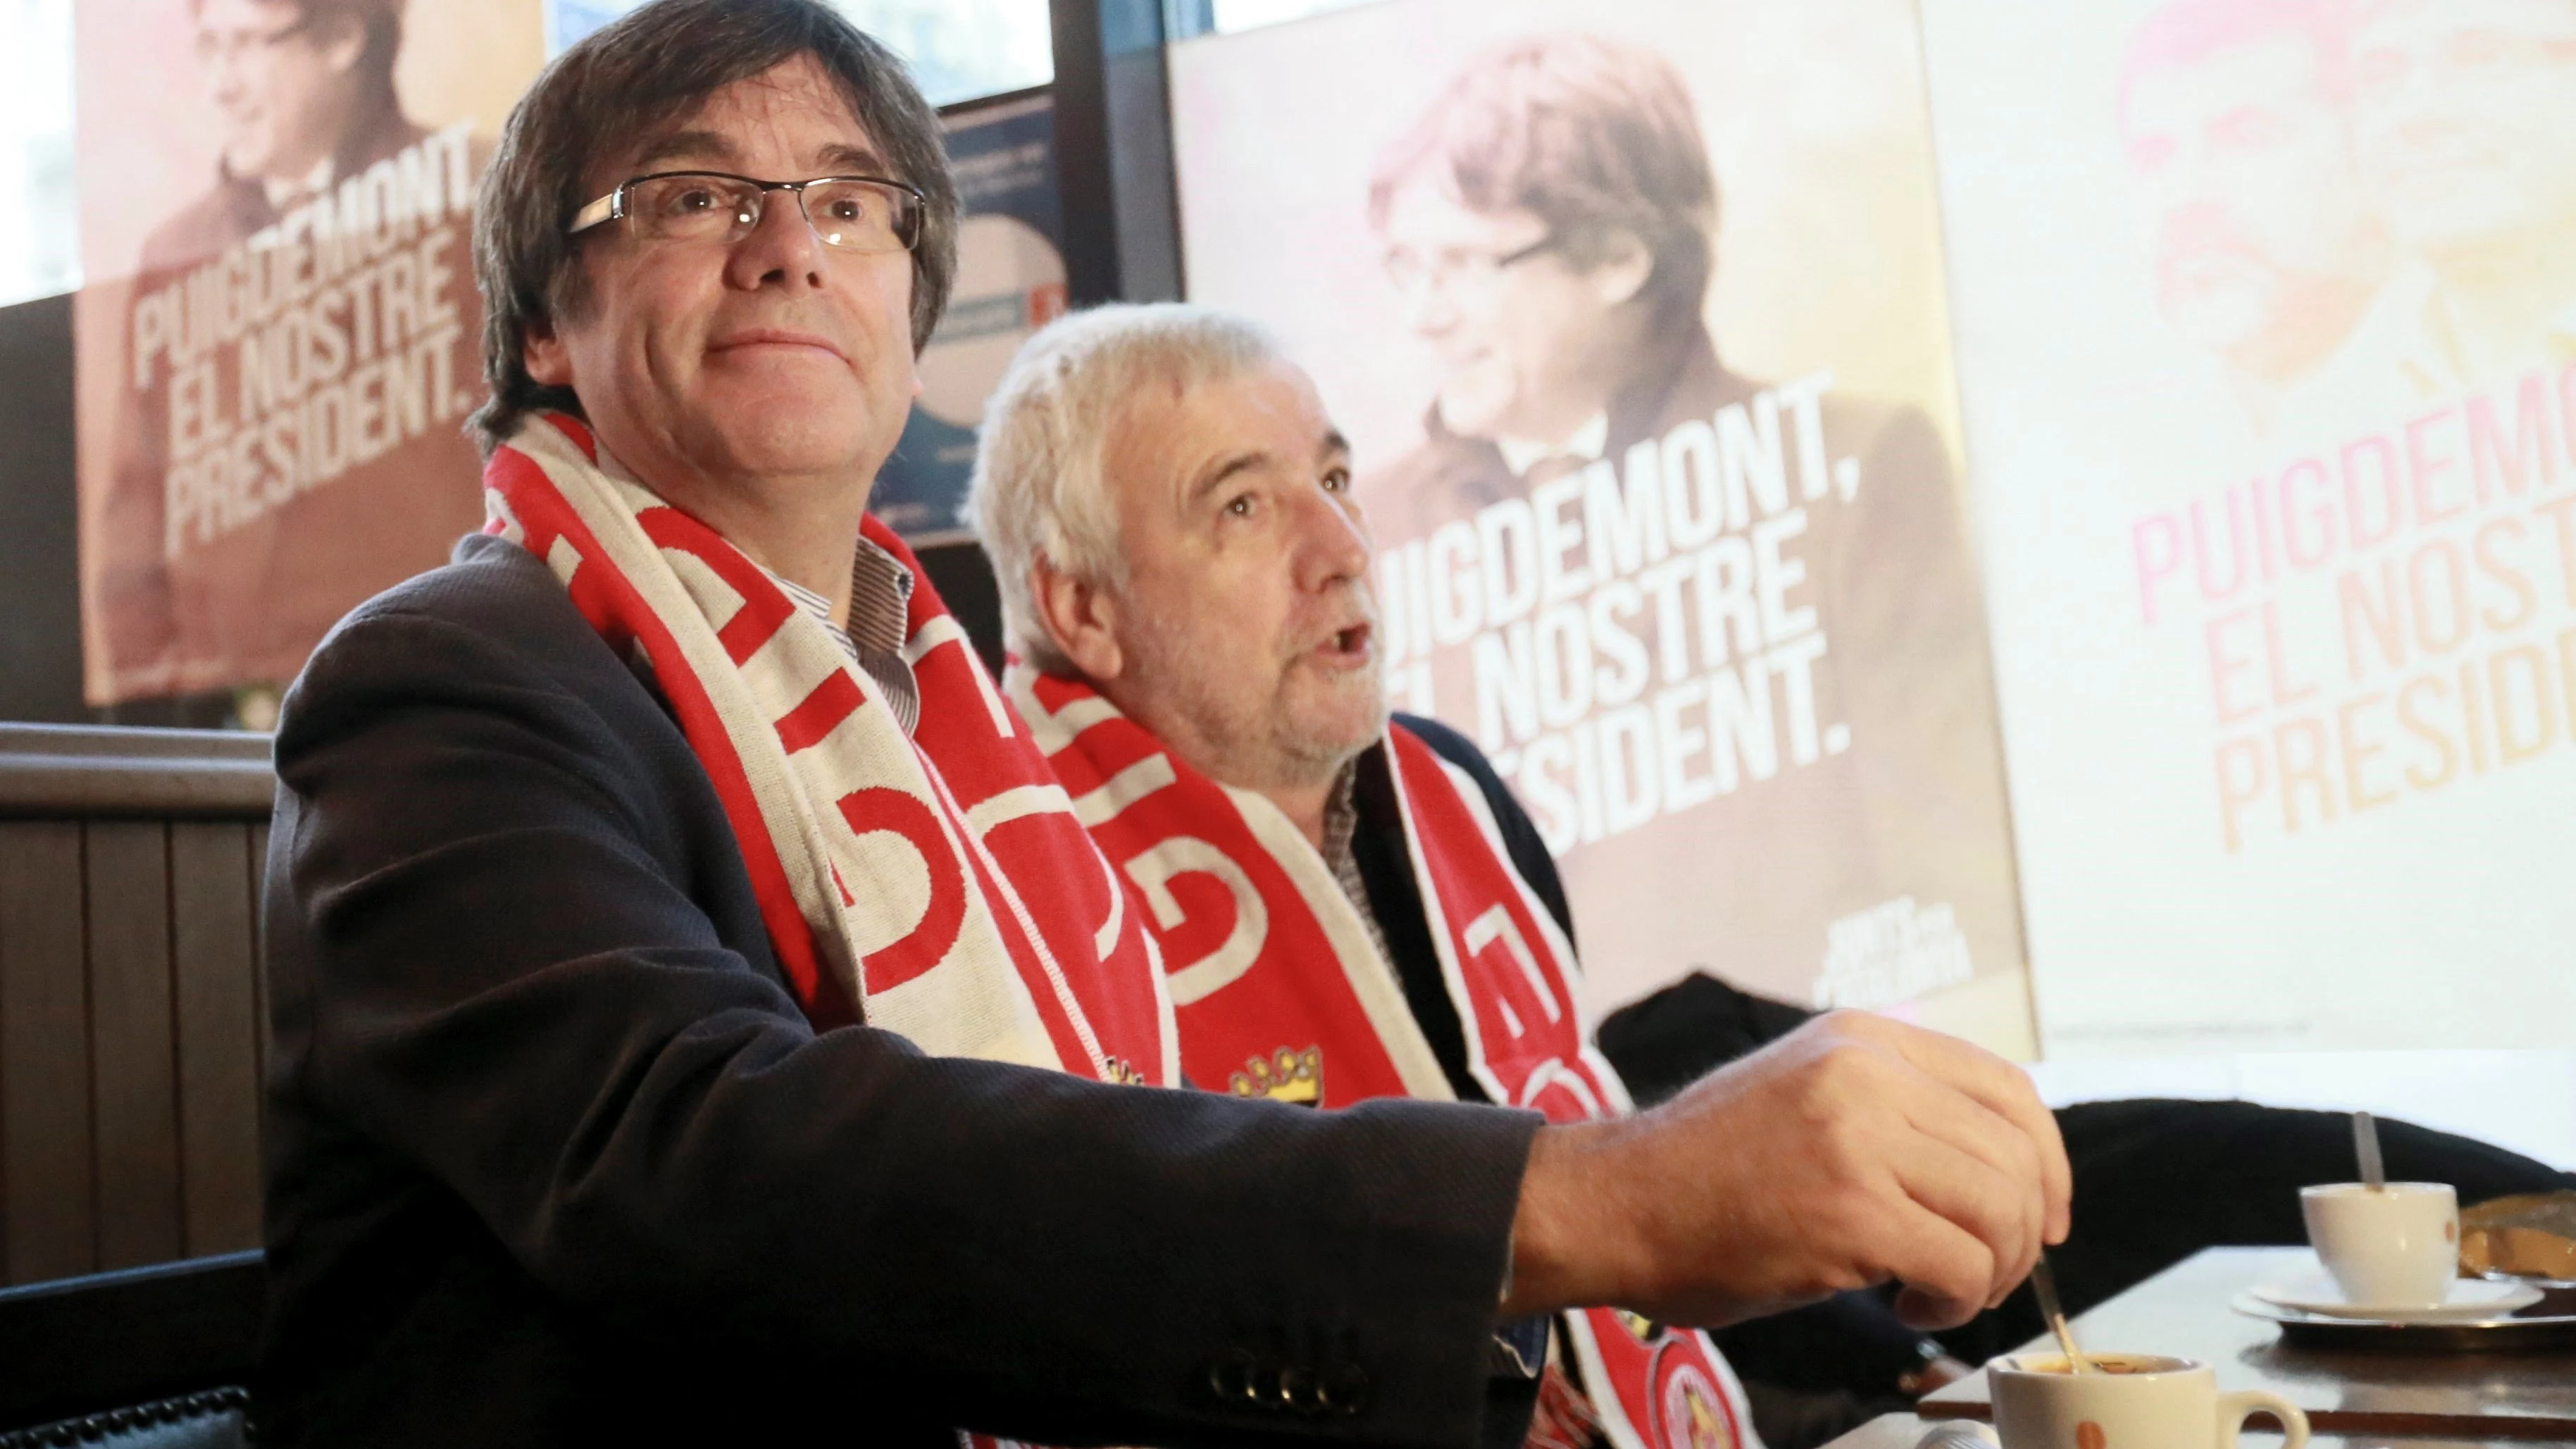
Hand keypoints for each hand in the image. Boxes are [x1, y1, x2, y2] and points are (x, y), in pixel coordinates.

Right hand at [1501, 1010, 2069, 1329]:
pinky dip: (1955, 1303)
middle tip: (1983, 1274)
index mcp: (1861, 1037)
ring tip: (1939, 1291)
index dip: (2046, 1161)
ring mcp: (1858, 1139)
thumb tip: (1989, 1163)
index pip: (2007, 1087)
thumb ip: (1888, 1103)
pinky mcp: (1849, 1212)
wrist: (1613, 1201)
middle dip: (2020, 1233)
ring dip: (1991, 1271)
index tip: (2044, 1214)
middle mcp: (1866, 1073)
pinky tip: (1909, 1307)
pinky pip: (1960, 1267)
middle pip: (2013, 1156)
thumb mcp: (1804, 1093)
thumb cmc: (1703, 1169)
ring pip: (1999, 1211)